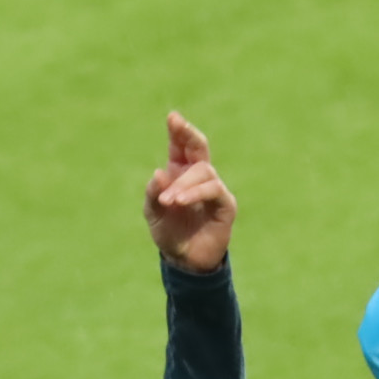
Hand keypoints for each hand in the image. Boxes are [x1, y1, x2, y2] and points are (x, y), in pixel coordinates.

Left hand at [145, 112, 235, 272]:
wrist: (184, 261)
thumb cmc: (169, 233)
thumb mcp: (153, 213)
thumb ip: (153, 193)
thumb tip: (160, 173)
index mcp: (180, 174)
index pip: (180, 147)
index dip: (178, 131)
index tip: (172, 117)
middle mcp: (198, 177)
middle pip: (199, 147)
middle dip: (188, 134)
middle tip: (176, 124)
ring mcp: (214, 189)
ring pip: (203, 171)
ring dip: (183, 184)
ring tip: (168, 201)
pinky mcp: (225, 204)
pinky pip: (214, 190)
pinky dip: (196, 193)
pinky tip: (180, 201)